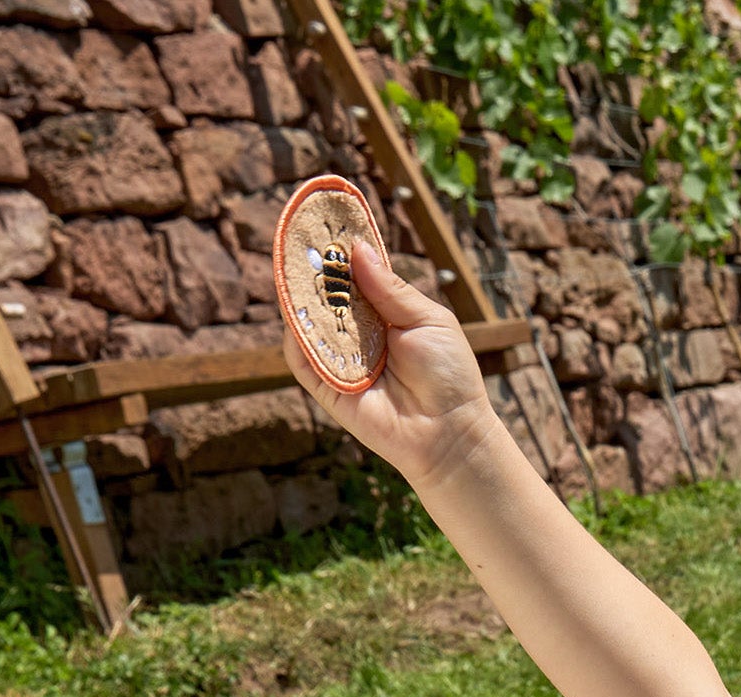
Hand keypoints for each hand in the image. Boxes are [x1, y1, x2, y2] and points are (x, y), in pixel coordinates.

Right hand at [280, 239, 497, 492]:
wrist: (450, 432)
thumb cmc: (448, 374)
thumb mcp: (426, 319)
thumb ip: (389, 288)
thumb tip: (356, 249)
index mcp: (383, 313)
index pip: (351, 276)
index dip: (336, 251)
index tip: (321, 220)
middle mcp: (357, 333)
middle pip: (325, 295)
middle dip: (310, 268)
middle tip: (296, 236)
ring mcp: (340, 359)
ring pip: (308, 323)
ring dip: (298, 297)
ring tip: (290, 267)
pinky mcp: (328, 389)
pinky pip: (302, 359)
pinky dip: (297, 337)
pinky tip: (297, 315)